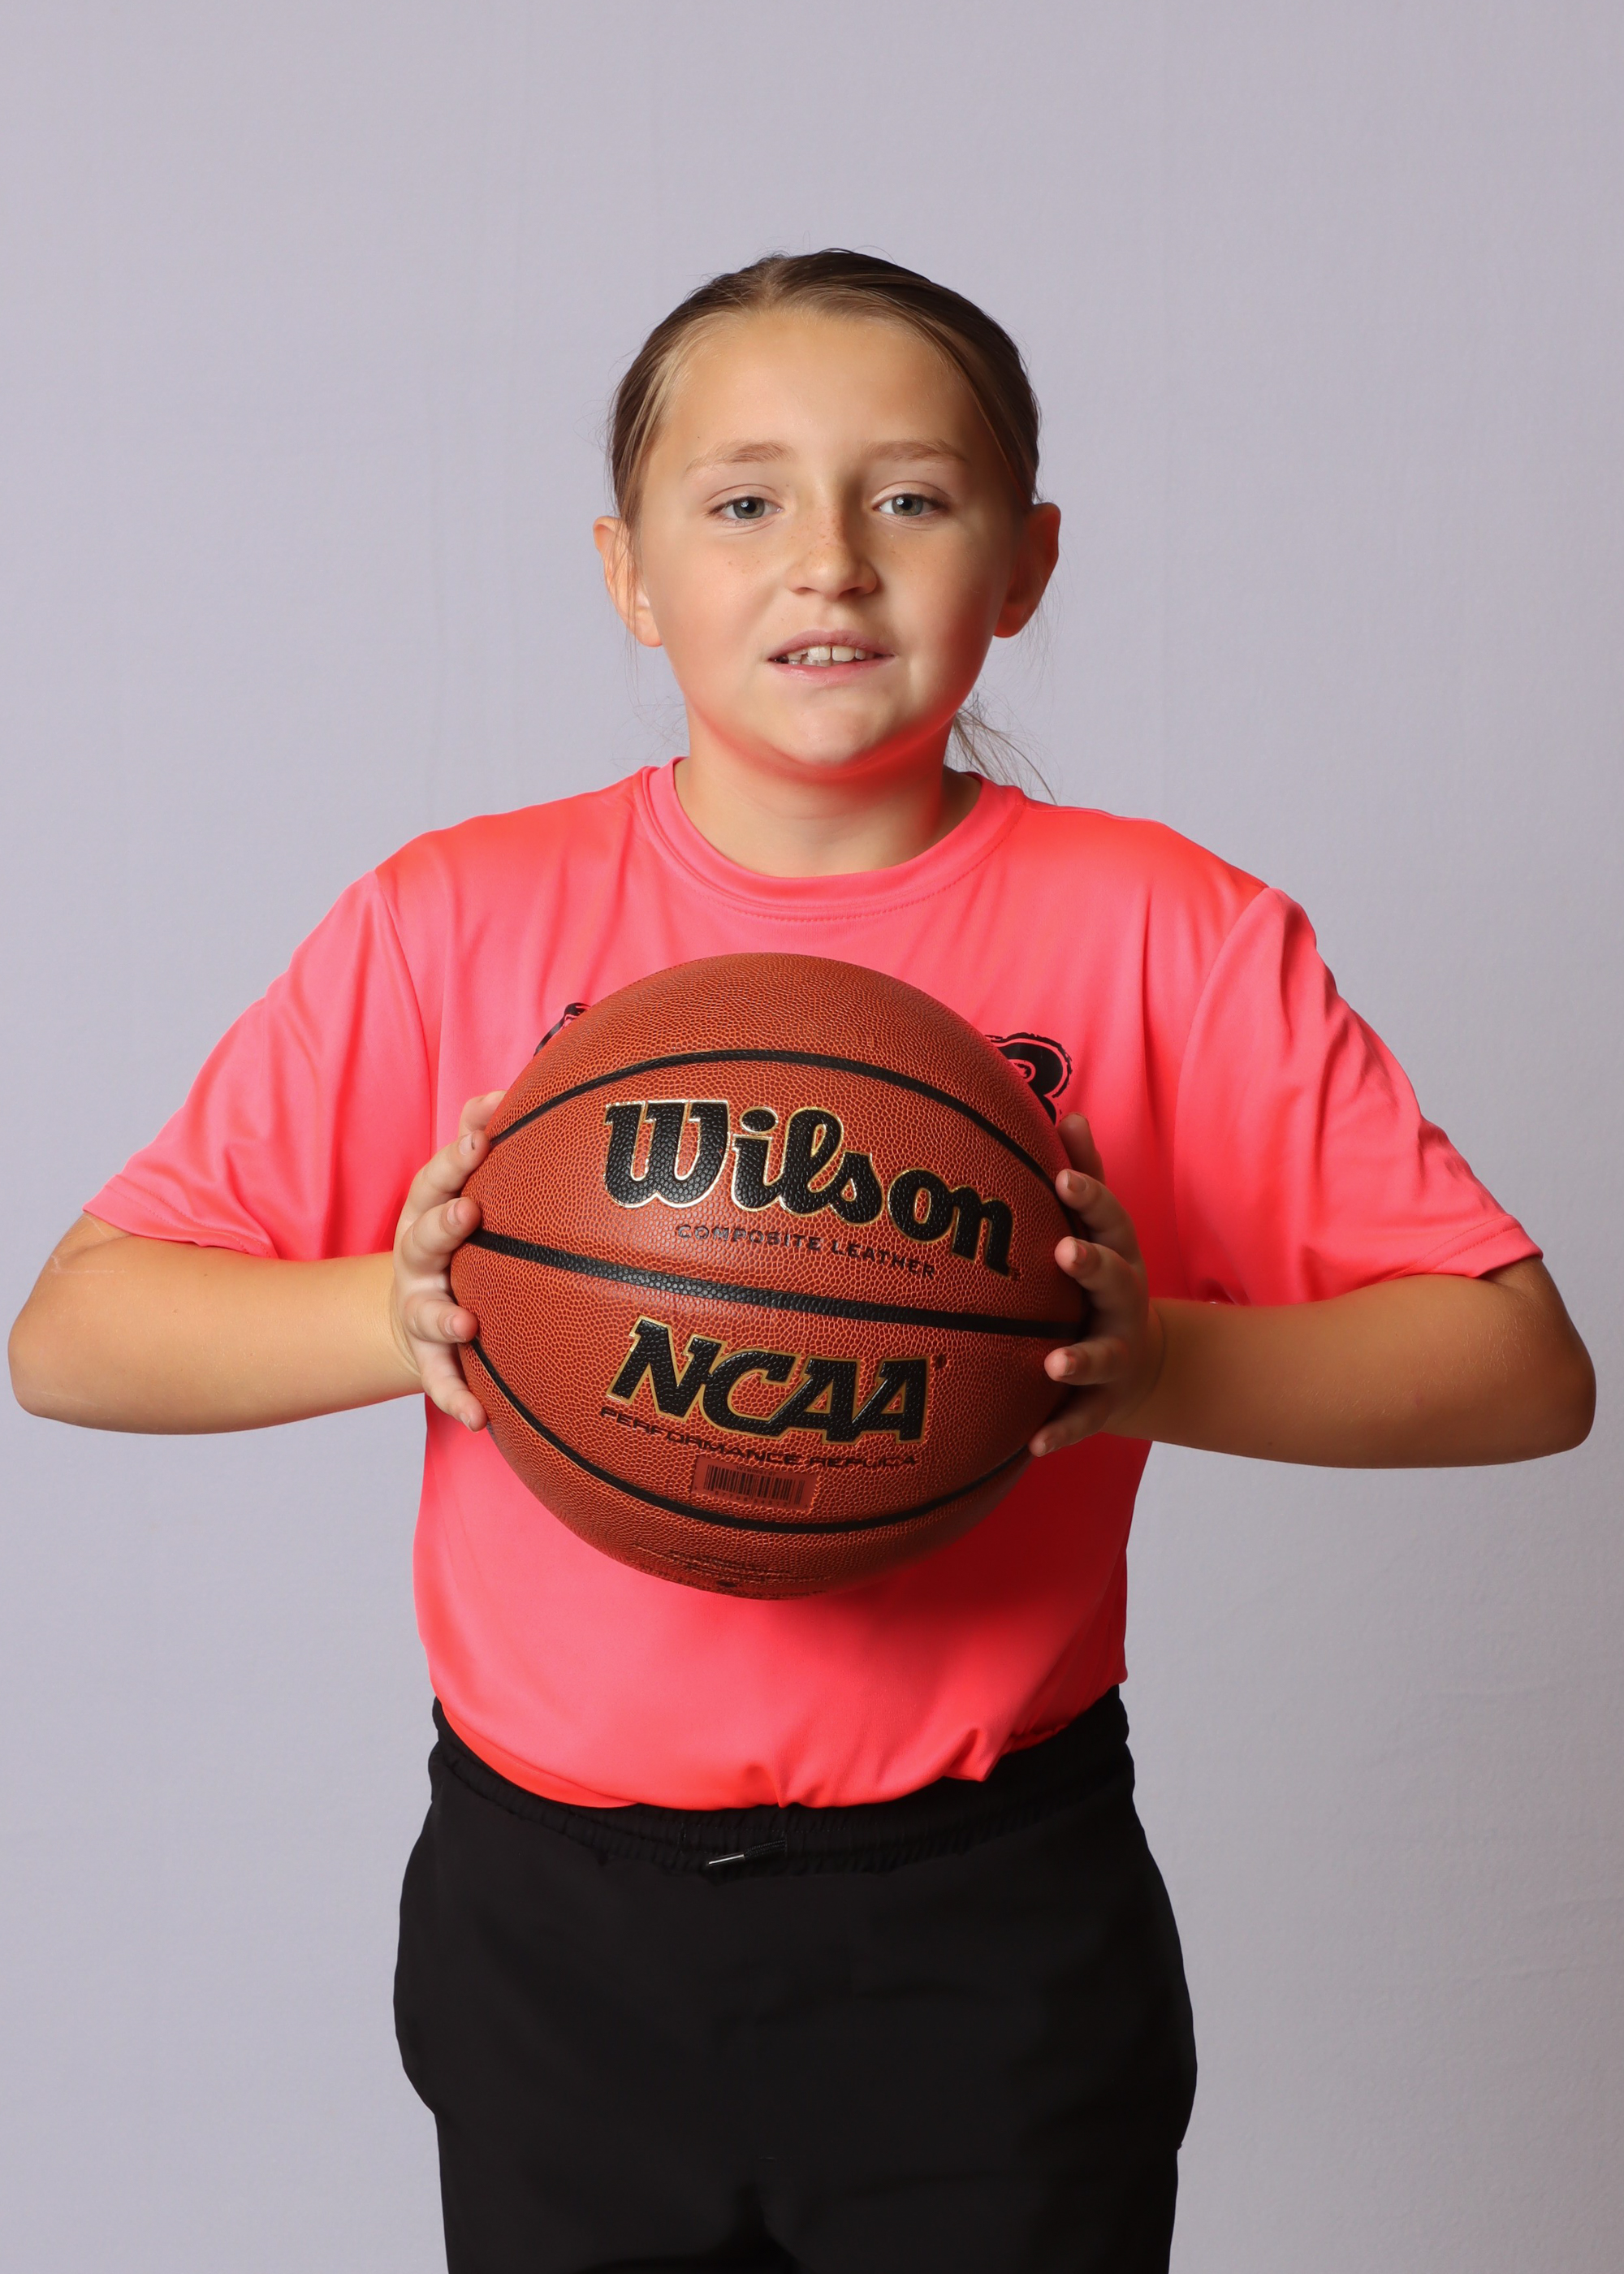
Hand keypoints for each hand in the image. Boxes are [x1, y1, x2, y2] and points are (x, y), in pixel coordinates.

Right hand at [389, 1090, 505, 1429]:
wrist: (413, 1312)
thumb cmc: (455, 1238)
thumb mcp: (456, 1190)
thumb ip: (477, 1140)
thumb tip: (505, 1090)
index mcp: (429, 1213)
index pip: (437, 1178)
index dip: (456, 1156)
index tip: (482, 1134)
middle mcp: (418, 1260)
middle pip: (422, 1239)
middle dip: (442, 1224)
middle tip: (467, 1211)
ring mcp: (419, 1310)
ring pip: (426, 1314)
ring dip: (444, 1317)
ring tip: (466, 1322)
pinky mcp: (428, 1358)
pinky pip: (442, 1381)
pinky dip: (457, 1397)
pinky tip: (480, 1418)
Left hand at [1030, 1114, 1165, 1455]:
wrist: (1139, 1363)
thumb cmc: (1100, 1280)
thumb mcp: (1099, 1231)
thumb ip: (1084, 1179)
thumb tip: (1068, 1112)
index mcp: (1118, 1255)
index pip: (1108, 1220)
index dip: (1088, 1197)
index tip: (1061, 1175)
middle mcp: (1123, 1303)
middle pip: (1115, 1281)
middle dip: (1093, 1265)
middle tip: (1064, 1252)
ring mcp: (1116, 1353)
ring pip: (1102, 1356)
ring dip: (1080, 1358)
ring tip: (1053, 1363)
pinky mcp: (1102, 1402)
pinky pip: (1083, 1420)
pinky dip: (1059, 1432)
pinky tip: (1031, 1446)